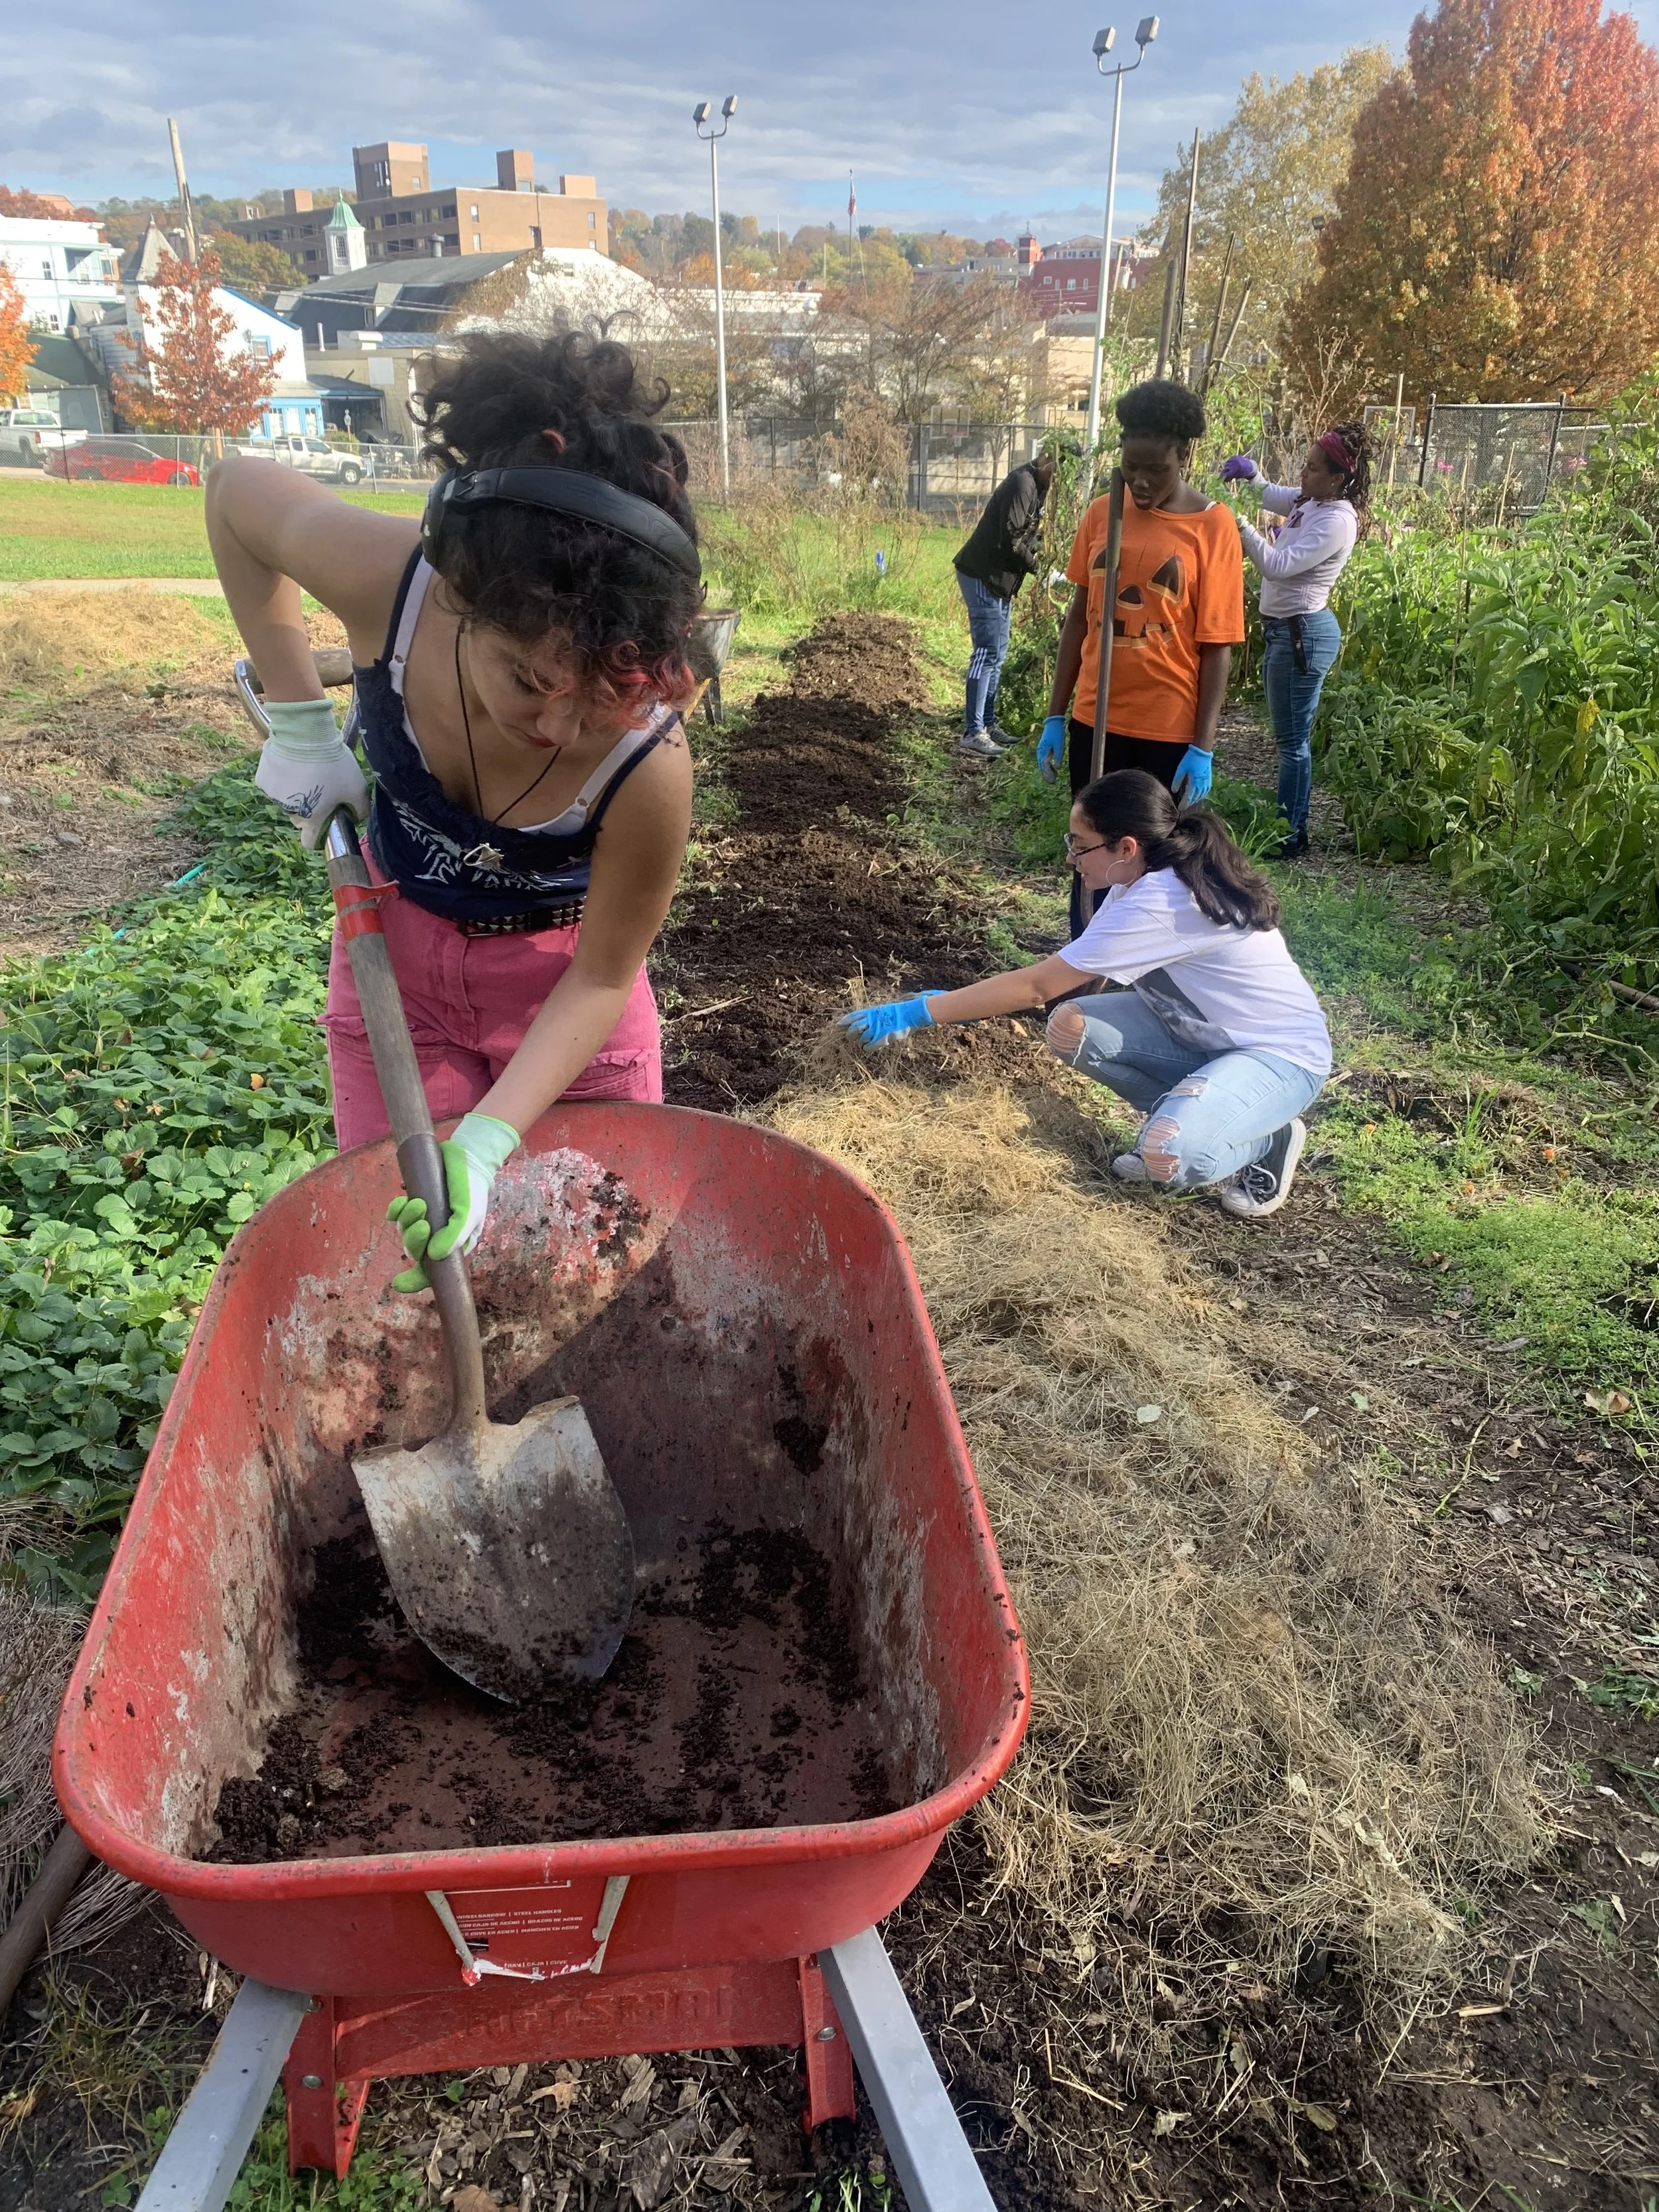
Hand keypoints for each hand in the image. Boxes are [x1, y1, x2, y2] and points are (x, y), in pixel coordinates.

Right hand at [254, 698, 368, 848]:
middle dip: (310, 809)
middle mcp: (289, 812)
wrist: (305, 734)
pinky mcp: (262, 779)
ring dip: (295, 791)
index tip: (326, 822)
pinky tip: (291, 762)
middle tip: (321, 787)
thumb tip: (356, 817)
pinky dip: (281, 777)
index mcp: (312, 820)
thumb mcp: (357, 788)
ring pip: (286, 800)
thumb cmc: (334, 763)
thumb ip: (360, 809)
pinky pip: (274, 784)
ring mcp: (273, 796)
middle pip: (300, 818)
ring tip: (307, 770)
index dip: (318, 835)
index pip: (309, 842)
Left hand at [386, 1112, 519, 1292]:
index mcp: (452, 1246)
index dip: (415, 1280)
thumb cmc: (473, 1189)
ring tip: (418, 1202)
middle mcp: (436, 1237)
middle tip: (422, 1223)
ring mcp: (424, 1219)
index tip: (398, 1283)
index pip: (433, 1271)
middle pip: (415, 1250)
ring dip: (406, 1220)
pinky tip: (400, 1202)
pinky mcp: (413, 1202)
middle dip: (413, 1240)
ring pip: (404, 1231)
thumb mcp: (470, 1214)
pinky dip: (395, 1211)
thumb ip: (455, 1236)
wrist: (468, 1157)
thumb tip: (433, 1256)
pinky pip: (396, 1214)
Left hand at [838, 996, 937, 1046]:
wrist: (910, 1014)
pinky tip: (867, 1047)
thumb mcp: (883, 1010)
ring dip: (860, 1041)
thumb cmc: (898, 1012)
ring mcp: (876, 1029)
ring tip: (862, 1042)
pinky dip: (866, 1047)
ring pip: (861, 1038)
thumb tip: (866, 1021)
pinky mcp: (881, 1038)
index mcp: (871, 1011)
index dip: (845, 1021)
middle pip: (854, 1028)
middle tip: (849, 1038)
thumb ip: (873, 1016)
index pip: (853, 1016)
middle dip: (849, 1034)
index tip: (838, 1025)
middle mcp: (871, 1020)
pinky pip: (869, 1046)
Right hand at [1037, 714, 1066, 783]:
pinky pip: (1044, 759)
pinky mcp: (1043, 747)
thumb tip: (1058, 767)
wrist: (1053, 722)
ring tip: (1053, 776)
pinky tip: (1053, 767)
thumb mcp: (1060, 745)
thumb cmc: (1056, 733)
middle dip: (1047, 774)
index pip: (1045, 766)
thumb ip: (1058, 756)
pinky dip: (1048, 764)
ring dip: (1047, 770)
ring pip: (1043, 763)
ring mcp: (1041, 749)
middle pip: (1042, 766)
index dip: (1048, 774)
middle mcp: (1040, 751)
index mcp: (1043, 752)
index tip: (1051, 781)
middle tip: (1051, 782)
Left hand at [1172, 746, 1213, 804]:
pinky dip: (1201, 795)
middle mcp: (1201, 784)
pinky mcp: (1209, 778)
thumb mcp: (1181, 769)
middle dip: (1189, 804)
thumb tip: (1174, 791)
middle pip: (1195, 798)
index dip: (1184, 804)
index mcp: (1194, 782)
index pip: (1189, 797)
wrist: (1202, 751)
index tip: (1180, 809)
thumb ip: (1177, 781)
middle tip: (1183, 808)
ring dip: (1195, 800)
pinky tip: (1199, 795)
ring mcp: (1206, 782)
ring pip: (1201, 795)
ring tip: (1190, 803)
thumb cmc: (1190, 759)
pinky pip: (1206, 791)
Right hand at [1220, 454, 1257, 483]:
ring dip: (1227, 468)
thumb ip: (1229, 477)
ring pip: (1226, 465)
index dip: (1223, 477)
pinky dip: (1229, 464)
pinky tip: (1232, 465)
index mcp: (1235, 469)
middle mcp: (1234, 463)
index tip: (1221, 479)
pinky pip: (1228, 461)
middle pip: (1225, 469)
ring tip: (1231, 469)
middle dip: (1225, 472)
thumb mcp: (1237, 476)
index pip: (1226, 474)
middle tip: (1226, 475)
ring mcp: (1234, 459)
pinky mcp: (1234, 456)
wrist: (1250, 466)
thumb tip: (1221, 478)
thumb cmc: (1243, 473)